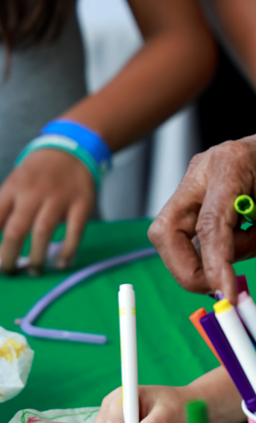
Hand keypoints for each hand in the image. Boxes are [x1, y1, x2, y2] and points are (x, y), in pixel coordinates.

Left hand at [0, 149, 94, 273]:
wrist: (72, 151)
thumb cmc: (38, 175)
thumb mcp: (14, 185)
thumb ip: (5, 210)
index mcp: (12, 189)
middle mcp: (33, 193)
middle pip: (16, 231)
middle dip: (9, 257)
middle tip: (9, 271)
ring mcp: (59, 198)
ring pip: (43, 232)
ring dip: (37, 258)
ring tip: (34, 271)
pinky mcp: (82, 204)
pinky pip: (75, 231)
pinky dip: (68, 250)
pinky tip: (63, 263)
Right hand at [148, 120, 255, 301]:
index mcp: (230, 166)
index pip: (208, 225)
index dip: (214, 267)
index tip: (227, 297)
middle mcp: (203, 171)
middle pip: (168, 231)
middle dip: (191, 267)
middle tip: (227, 286)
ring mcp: (197, 182)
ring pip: (179, 235)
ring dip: (215, 254)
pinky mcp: (202, 195)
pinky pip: (196, 232)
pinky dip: (221, 246)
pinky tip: (253, 233)